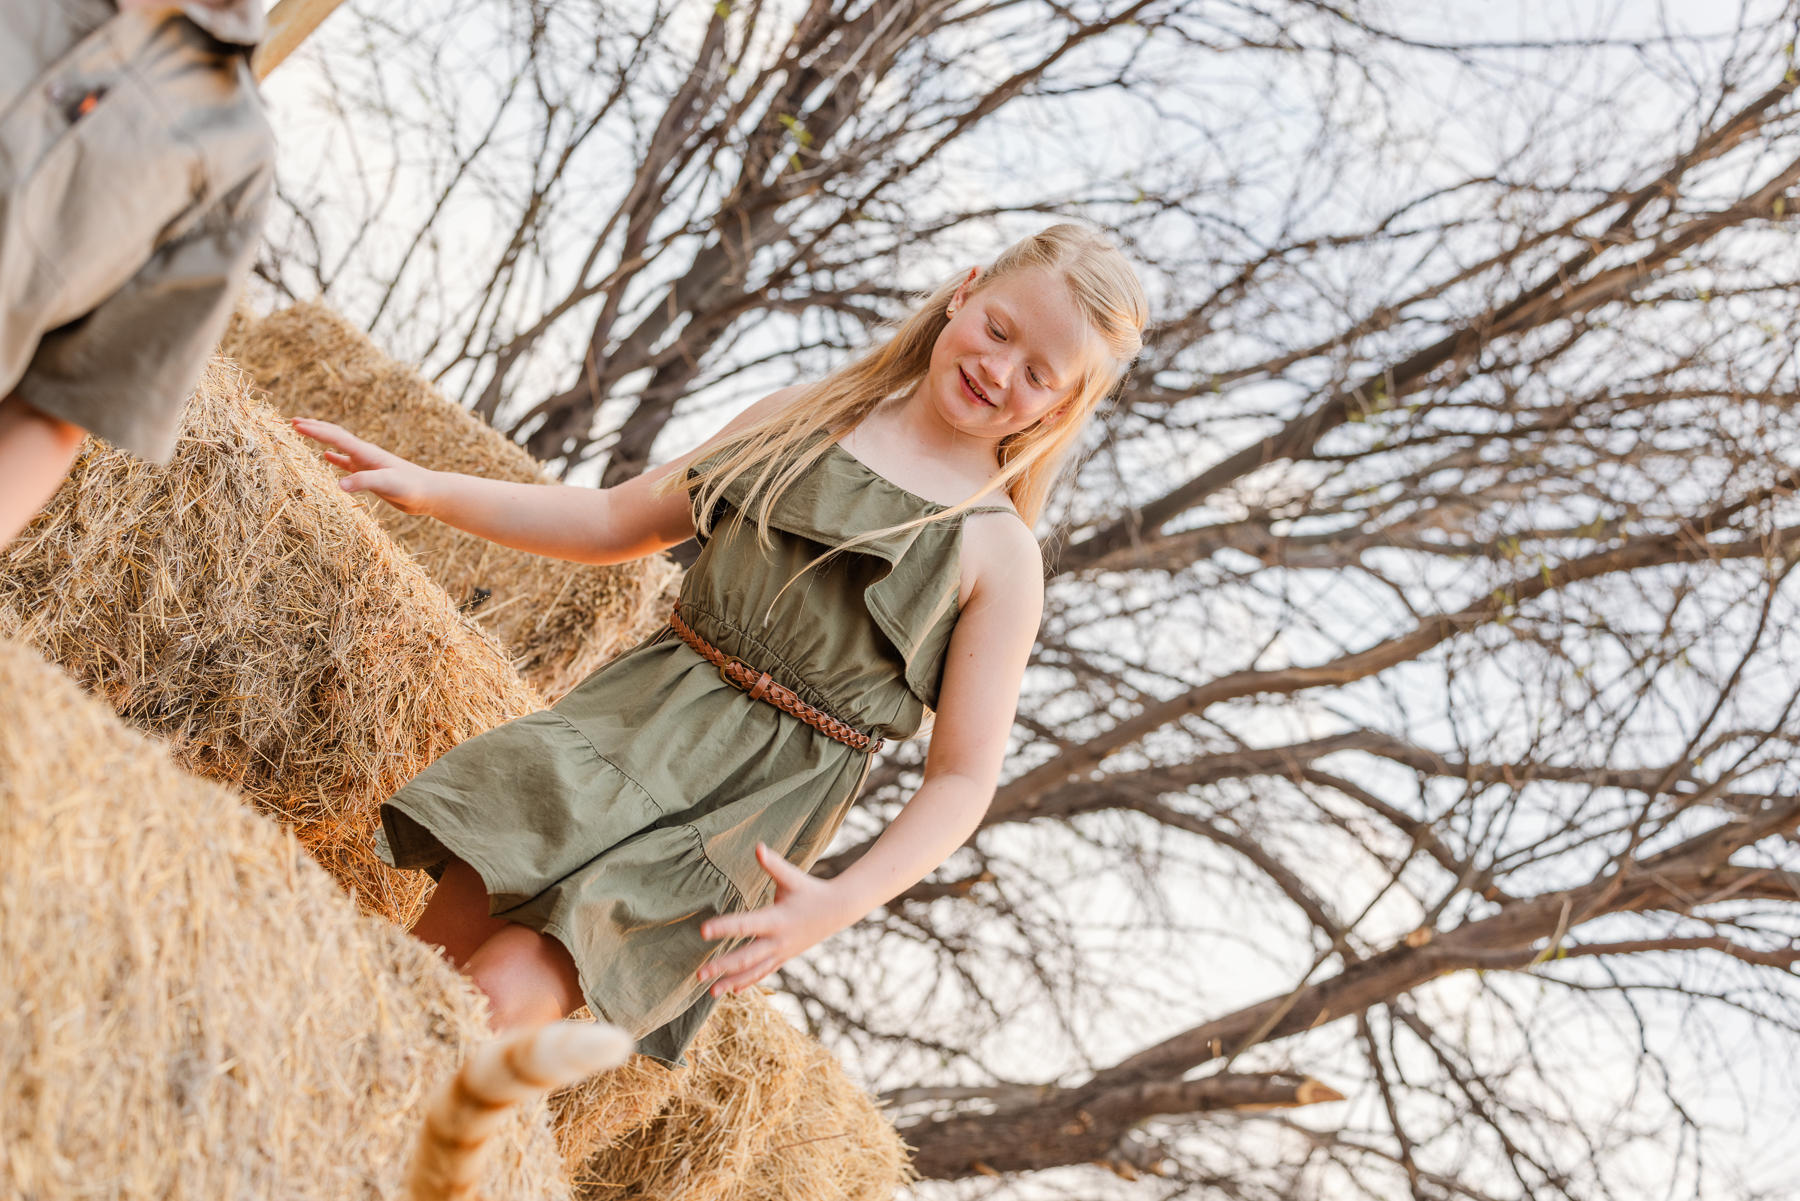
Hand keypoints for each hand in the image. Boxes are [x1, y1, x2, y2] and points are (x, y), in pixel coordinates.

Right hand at [291, 418, 437, 514]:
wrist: (429, 493)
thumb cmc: (411, 487)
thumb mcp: (387, 484)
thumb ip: (364, 482)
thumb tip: (338, 485)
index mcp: (366, 452)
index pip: (336, 437)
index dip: (315, 430)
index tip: (295, 423)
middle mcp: (365, 454)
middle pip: (335, 436)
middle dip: (315, 428)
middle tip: (293, 421)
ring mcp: (367, 464)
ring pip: (339, 447)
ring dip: (321, 439)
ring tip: (305, 431)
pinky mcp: (371, 475)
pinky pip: (348, 464)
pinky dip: (335, 459)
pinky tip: (326, 457)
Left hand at [697, 844, 846, 996]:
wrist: (838, 910)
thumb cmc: (811, 890)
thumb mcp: (793, 877)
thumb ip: (773, 864)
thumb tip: (758, 847)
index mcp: (777, 919)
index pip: (746, 925)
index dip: (724, 927)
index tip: (703, 931)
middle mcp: (778, 940)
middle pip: (746, 957)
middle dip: (722, 966)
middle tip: (699, 973)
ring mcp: (781, 952)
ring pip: (753, 971)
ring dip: (731, 982)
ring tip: (710, 992)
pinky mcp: (784, 957)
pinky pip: (764, 973)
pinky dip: (748, 982)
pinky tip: (732, 991)